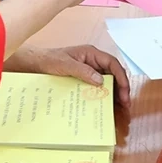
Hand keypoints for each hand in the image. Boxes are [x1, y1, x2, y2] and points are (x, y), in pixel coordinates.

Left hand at [8, 45, 130, 107]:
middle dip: (121, 88)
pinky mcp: (84, 80)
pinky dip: (102, 96)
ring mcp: (89, 71)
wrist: (36, 65)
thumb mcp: (66, 65)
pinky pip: (97, 88)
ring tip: (119, 109)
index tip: (124, 91)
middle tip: (125, 103)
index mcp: (92, 54)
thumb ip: (83, 71)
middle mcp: (93, 62)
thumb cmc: (50, 60)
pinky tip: (104, 106)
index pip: (112, 63)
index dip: (121, 77)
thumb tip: (100, 80)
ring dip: (114, 94)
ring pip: (107, 82)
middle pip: (113, 74)